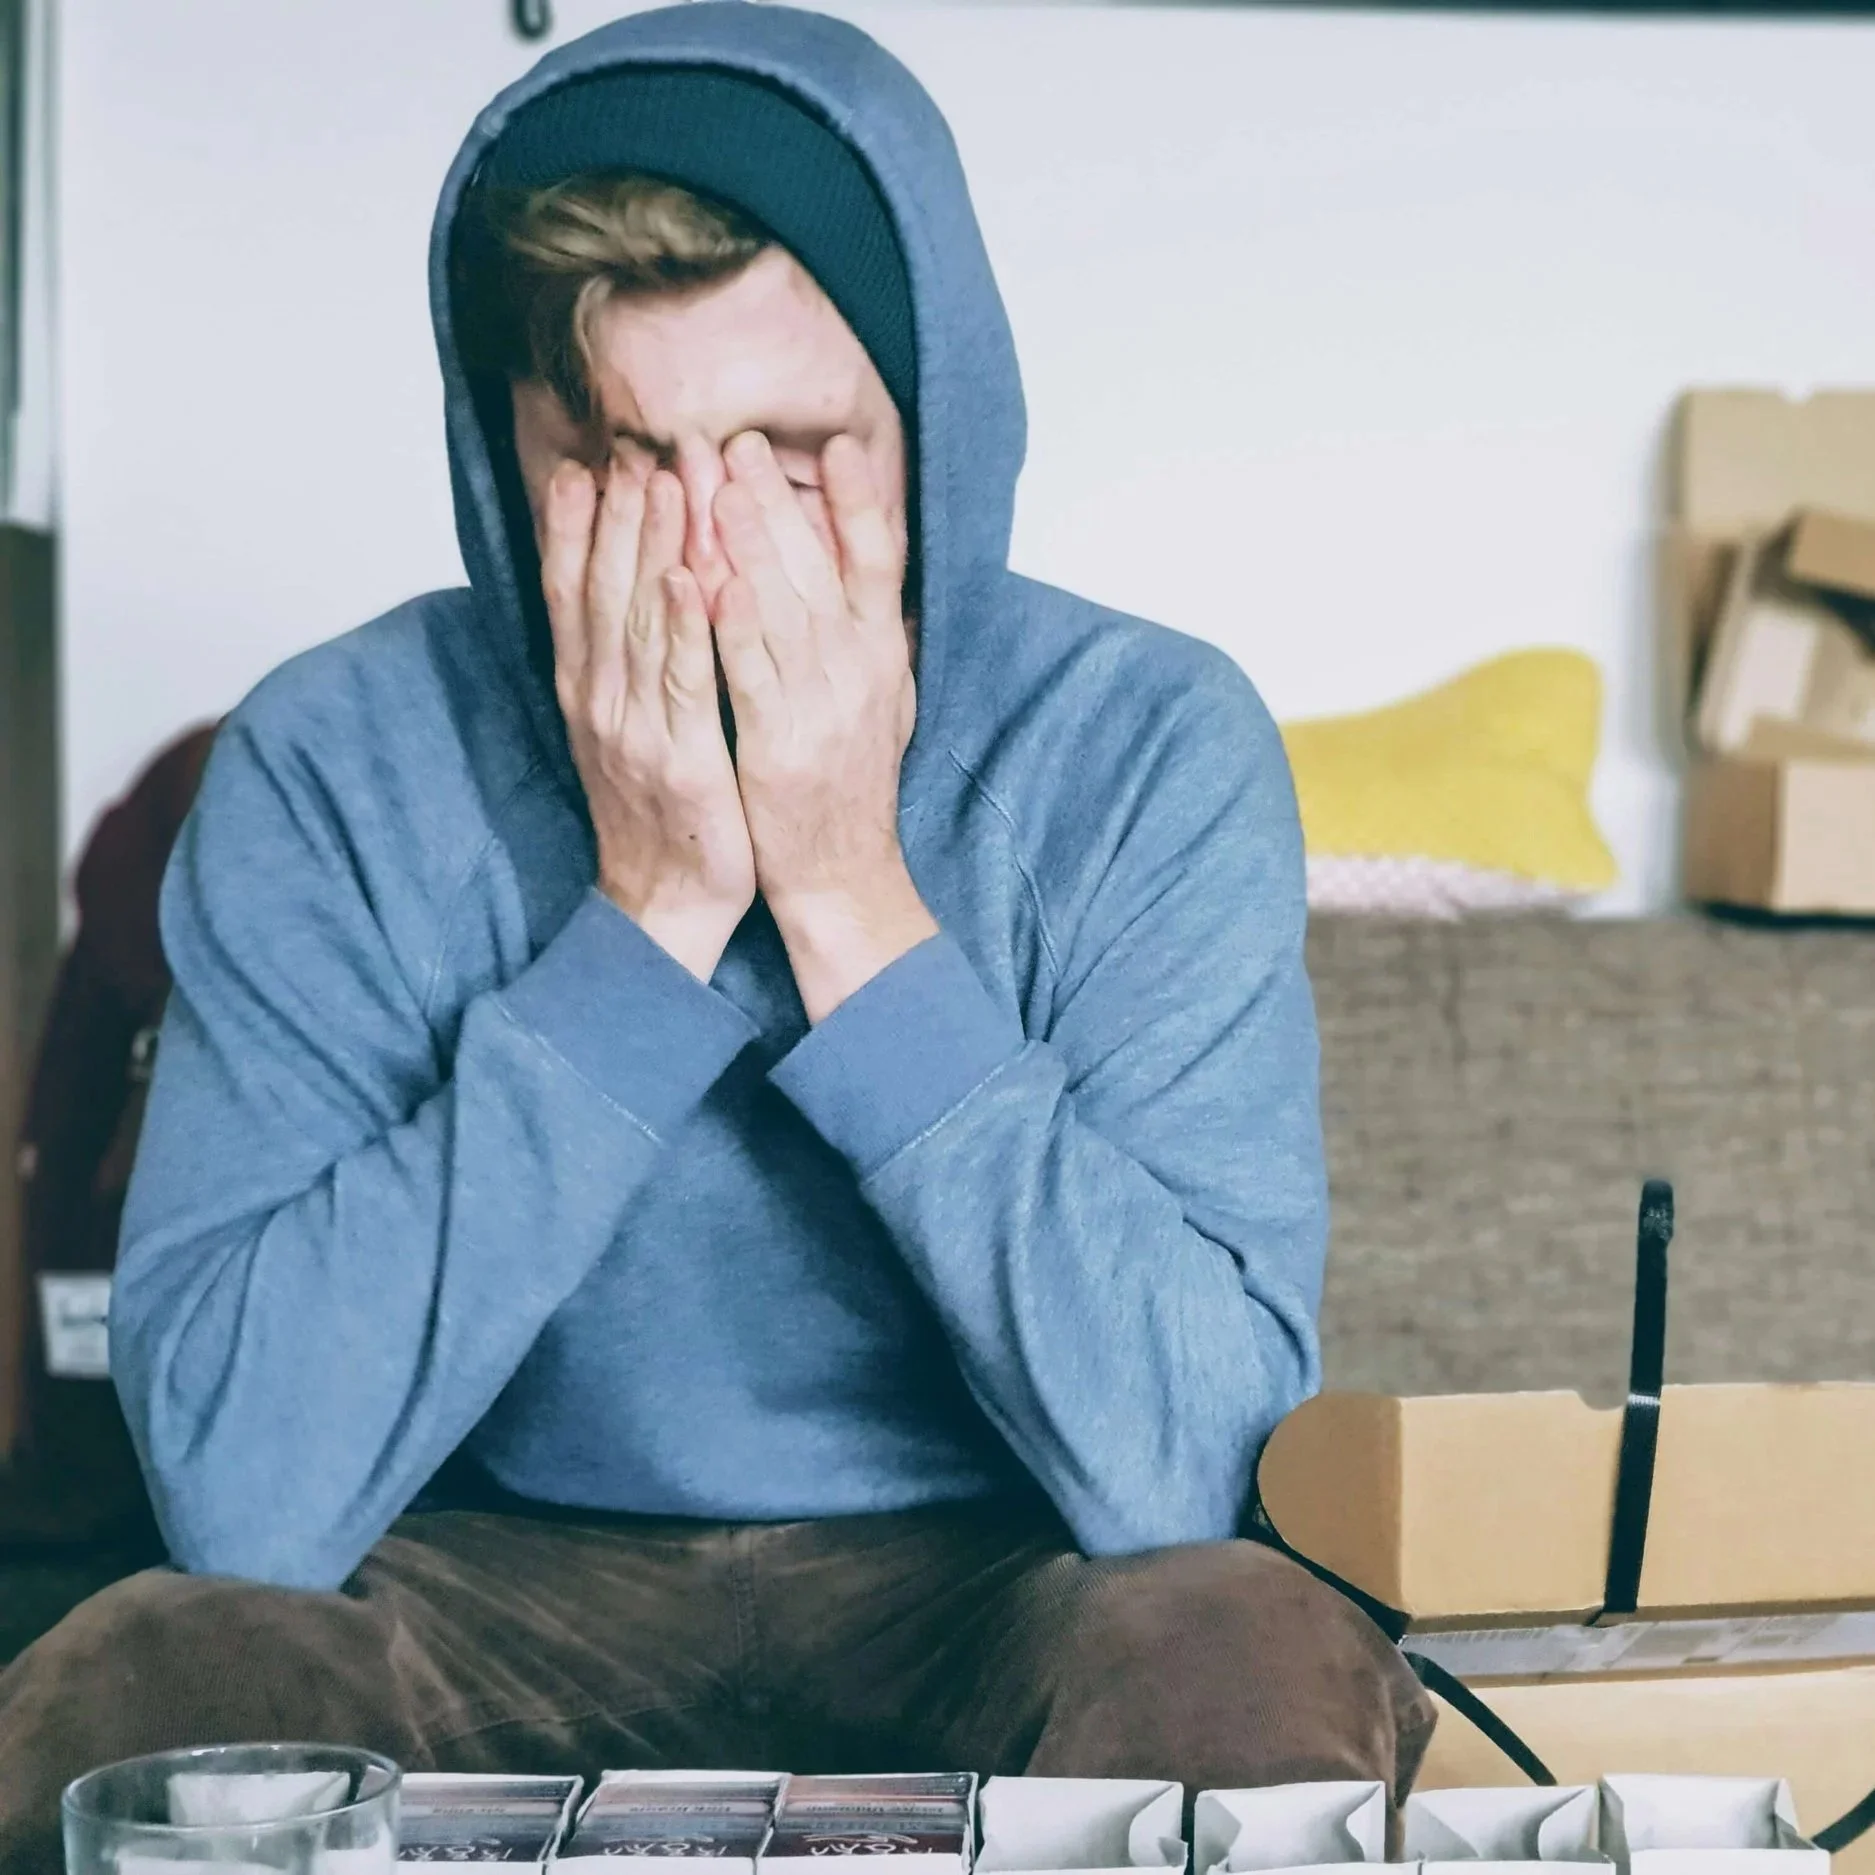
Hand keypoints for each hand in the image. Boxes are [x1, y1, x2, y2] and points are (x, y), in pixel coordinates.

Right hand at [541, 457, 755, 981]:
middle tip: (633, 445)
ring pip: (638, 621)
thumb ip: (620, 662)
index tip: (586, 462)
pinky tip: (689, 576)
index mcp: (586, 689)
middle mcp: (599, 699)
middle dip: (617, 513)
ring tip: (663, 480)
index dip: (575, 526)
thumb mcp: (624, 728)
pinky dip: (682, 626)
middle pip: (601, 589)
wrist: (664, 901)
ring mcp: (634, 727)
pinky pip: (681, 681)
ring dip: (649, 547)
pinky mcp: (680, 757)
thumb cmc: (658, 812)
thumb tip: (625, 594)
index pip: (571, 591)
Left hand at [710, 430, 938, 1018]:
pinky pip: (752, 674)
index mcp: (883, 656)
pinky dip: (732, 626)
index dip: (861, 501)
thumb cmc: (848, 785)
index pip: (879, 561)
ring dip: (750, 543)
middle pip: (820, 568)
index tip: (838, 443)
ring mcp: (823, 707)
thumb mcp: (882, 700)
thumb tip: (868, 570)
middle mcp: (861, 672)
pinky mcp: (780, 744)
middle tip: (738, 440)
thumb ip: (870, 636)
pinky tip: (707, 580)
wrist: (842, 875)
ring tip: (715, 482)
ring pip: (783, 609)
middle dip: (777, 500)